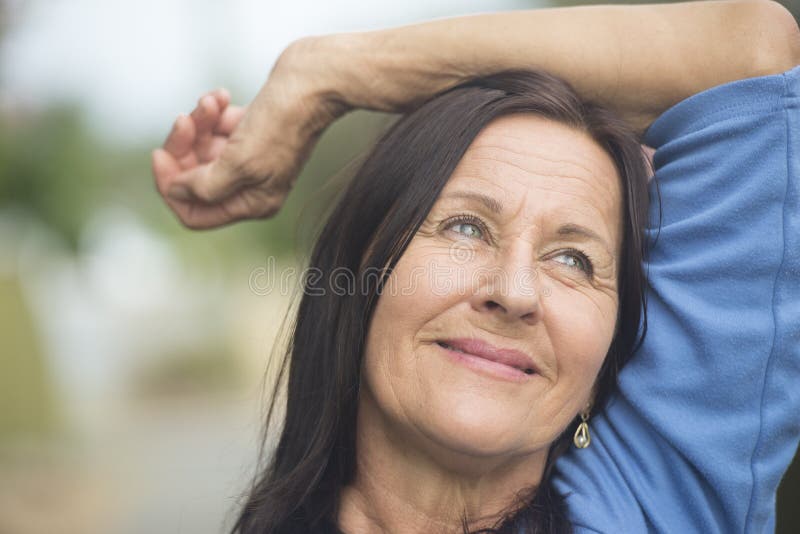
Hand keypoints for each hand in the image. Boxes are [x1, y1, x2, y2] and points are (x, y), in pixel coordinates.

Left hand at [152, 42, 344, 228]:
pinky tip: (221, 97)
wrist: (313, 81)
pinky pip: (214, 128)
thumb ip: (203, 186)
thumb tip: (176, 190)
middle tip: (183, 119)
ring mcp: (249, 158)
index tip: (161, 156)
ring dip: (198, 122)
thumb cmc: (283, 124)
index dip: (172, 188)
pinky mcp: (249, 133)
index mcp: (252, 203)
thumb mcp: (239, 163)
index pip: (195, 214)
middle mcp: (250, 186)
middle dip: (183, 147)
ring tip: (211, 102)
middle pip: (194, 178)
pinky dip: (212, 112)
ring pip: (201, 149)